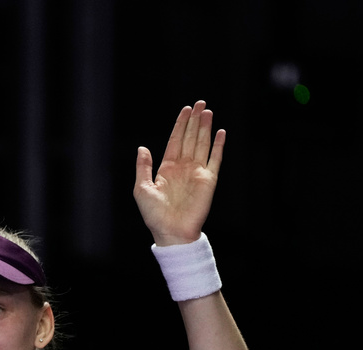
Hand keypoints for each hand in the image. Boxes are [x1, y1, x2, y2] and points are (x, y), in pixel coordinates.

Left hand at [133, 101, 224, 245]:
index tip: (185, 109)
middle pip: (190, 138)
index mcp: (167, 168)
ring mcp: (197, 173)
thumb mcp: (142, 188)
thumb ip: (143, 167)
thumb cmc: (154, 215)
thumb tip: (142, 147)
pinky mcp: (209, 180)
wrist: (171, 232)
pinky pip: (216, 159)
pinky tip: (220, 132)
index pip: (176, 140)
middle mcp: (183, 167)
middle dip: (195, 120)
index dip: (180, 124)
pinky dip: (219, 146)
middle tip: (200, 103)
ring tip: (208, 111)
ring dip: (205, 128)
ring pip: (202, 144)